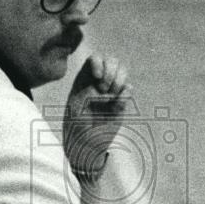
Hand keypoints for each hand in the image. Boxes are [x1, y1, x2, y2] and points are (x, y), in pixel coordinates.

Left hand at [64, 55, 130, 175]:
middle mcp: (98, 81)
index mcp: (84, 79)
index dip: (99, 63)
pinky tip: (116, 105)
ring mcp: (111, 89)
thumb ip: (87, 93)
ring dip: (119, 81)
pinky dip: (124, 95)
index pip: (94, 59)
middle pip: (111, 60)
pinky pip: (128, 89)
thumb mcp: (76, 109)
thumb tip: (102, 87)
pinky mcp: (121, 100)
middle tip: (105, 89)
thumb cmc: (76, 126)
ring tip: (111, 96)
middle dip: (111, 71)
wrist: (88, 144)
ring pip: (122, 71)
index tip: (98, 78)